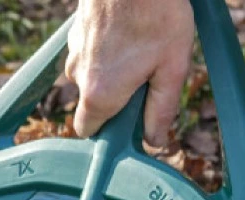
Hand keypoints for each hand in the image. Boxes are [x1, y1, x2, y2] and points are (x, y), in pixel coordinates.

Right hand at [65, 0, 194, 145]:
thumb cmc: (157, 13)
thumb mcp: (172, 69)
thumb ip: (161, 112)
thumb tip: (155, 142)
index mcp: (99, 95)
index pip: (89, 132)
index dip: (109, 131)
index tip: (132, 121)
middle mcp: (78, 75)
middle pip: (91, 104)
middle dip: (114, 100)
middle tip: (144, 78)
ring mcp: (73, 49)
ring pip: (89, 76)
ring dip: (111, 73)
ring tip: (140, 49)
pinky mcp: (75, 29)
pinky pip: (90, 52)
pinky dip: (106, 51)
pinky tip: (129, 32)